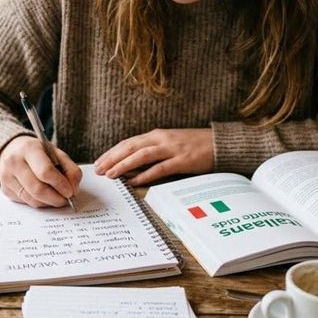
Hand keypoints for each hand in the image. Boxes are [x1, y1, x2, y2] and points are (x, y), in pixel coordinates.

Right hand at [0, 136, 81, 207]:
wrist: (12, 149)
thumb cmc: (37, 152)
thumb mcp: (56, 153)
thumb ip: (70, 169)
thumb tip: (73, 190)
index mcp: (29, 149)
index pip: (45, 171)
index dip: (60, 184)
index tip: (70, 191)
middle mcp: (14, 162)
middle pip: (38, 189)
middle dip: (56, 198)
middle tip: (66, 199)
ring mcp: (7, 177)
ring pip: (32, 199)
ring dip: (49, 202)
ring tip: (57, 197)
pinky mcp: (5, 189)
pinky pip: (26, 202)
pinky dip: (39, 202)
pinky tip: (44, 195)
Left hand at [93, 128, 213, 185]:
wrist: (219, 143)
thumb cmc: (193, 145)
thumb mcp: (169, 144)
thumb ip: (152, 152)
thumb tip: (132, 165)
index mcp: (156, 135)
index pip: (128, 142)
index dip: (112, 152)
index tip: (99, 162)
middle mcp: (161, 139)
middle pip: (130, 147)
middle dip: (112, 158)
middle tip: (98, 170)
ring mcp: (172, 149)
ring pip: (141, 155)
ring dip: (124, 165)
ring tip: (111, 174)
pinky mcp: (182, 160)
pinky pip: (160, 168)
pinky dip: (146, 174)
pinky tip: (134, 181)